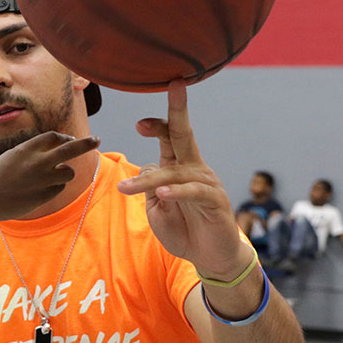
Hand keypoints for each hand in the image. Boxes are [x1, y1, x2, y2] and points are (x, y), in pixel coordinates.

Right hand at [0, 131, 99, 221]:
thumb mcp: (14, 155)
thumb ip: (34, 151)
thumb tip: (59, 151)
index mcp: (28, 148)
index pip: (54, 137)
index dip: (64, 138)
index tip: (71, 140)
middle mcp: (37, 162)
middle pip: (70, 149)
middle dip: (86, 144)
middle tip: (97, 140)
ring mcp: (42, 179)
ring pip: (68, 171)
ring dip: (65, 171)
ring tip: (51, 176)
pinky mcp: (44, 195)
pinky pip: (59, 187)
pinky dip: (54, 186)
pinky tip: (40, 190)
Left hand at [118, 81, 248, 279]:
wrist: (209, 256)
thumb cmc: (183, 229)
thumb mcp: (156, 209)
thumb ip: (150, 189)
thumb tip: (146, 171)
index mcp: (179, 166)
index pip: (170, 138)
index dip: (157, 126)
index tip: (140, 123)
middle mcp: (195, 168)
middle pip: (185, 134)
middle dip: (178, 109)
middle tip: (175, 85)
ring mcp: (207, 183)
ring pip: (176, 172)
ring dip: (150, 180)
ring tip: (127, 189)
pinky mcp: (215, 201)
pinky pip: (194, 192)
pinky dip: (177, 192)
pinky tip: (163, 193)